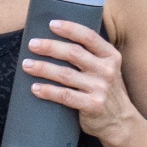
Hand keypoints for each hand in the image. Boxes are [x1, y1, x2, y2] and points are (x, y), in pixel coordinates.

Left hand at [23, 20, 136, 143]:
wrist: (120, 121)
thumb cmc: (105, 90)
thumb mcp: (106, 69)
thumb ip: (90, 55)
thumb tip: (56, 39)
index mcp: (110, 56)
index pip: (89, 37)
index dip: (70, 29)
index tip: (52, 24)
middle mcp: (106, 70)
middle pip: (73, 53)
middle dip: (50, 47)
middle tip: (32, 44)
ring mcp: (100, 88)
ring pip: (65, 74)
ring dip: (43, 68)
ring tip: (26, 65)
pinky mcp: (92, 105)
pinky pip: (65, 96)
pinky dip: (48, 91)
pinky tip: (34, 87)